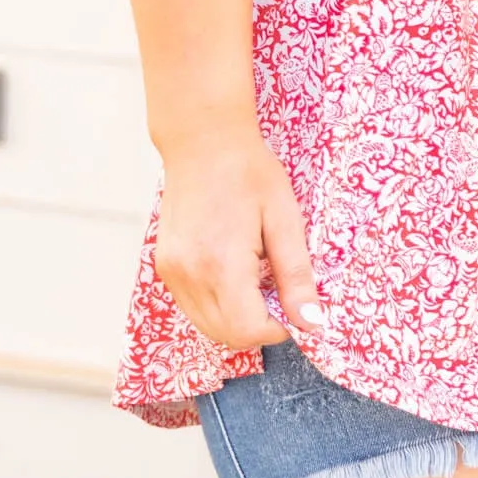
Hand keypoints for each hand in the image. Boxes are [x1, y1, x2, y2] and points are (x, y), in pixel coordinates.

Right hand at [151, 118, 322, 345]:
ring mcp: (172, 272)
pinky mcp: (164, 266)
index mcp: (222, 264)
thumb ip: (297, 278)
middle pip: (227, 336)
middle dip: (258, 326)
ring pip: (207, 326)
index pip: (249, 331)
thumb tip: (312, 324)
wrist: (203, 141)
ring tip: (254, 279)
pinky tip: (232, 274)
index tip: (292, 306)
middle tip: (276, 291)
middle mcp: (189, 274)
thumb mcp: (285, 221)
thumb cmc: (249, 173)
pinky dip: (217, 306)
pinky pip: (192, 307)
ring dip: (236, 319)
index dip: (278, 328)